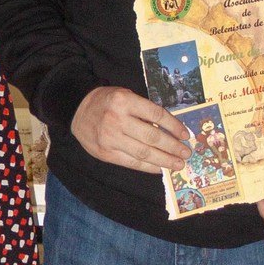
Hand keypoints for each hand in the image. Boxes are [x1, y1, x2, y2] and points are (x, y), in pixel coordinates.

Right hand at [72, 86, 190, 171]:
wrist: (76, 111)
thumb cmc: (106, 102)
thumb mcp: (125, 95)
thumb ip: (143, 110)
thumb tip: (169, 129)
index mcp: (125, 101)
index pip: (156, 115)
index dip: (174, 126)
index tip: (185, 135)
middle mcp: (117, 120)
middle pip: (152, 137)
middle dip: (173, 147)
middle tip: (186, 153)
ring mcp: (111, 139)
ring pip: (144, 153)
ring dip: (164, 160)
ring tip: (178, 164)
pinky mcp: (106, 154)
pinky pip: (132, 162)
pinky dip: (148, 167)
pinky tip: (160, 168)